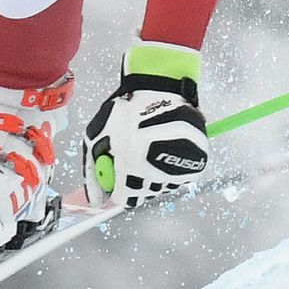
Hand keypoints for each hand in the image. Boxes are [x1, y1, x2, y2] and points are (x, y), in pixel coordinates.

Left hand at [82, 42, 210, 207]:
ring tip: (150, 143)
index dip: (119, 185)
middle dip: (137, 177)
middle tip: (135, 156)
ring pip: (162, 184)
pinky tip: (164, 143)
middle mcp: (156, 176)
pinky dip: (171, 163)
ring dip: (154, 170)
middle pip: (144, 192)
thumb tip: (95, 201)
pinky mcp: (196, 164)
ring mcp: (179, 171)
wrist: (160, 87)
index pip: (124, 198)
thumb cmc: (125, 110)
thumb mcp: (96, 136)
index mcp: (130, 171)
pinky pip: (179, 174)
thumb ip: (92, 172)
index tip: (119, 172)